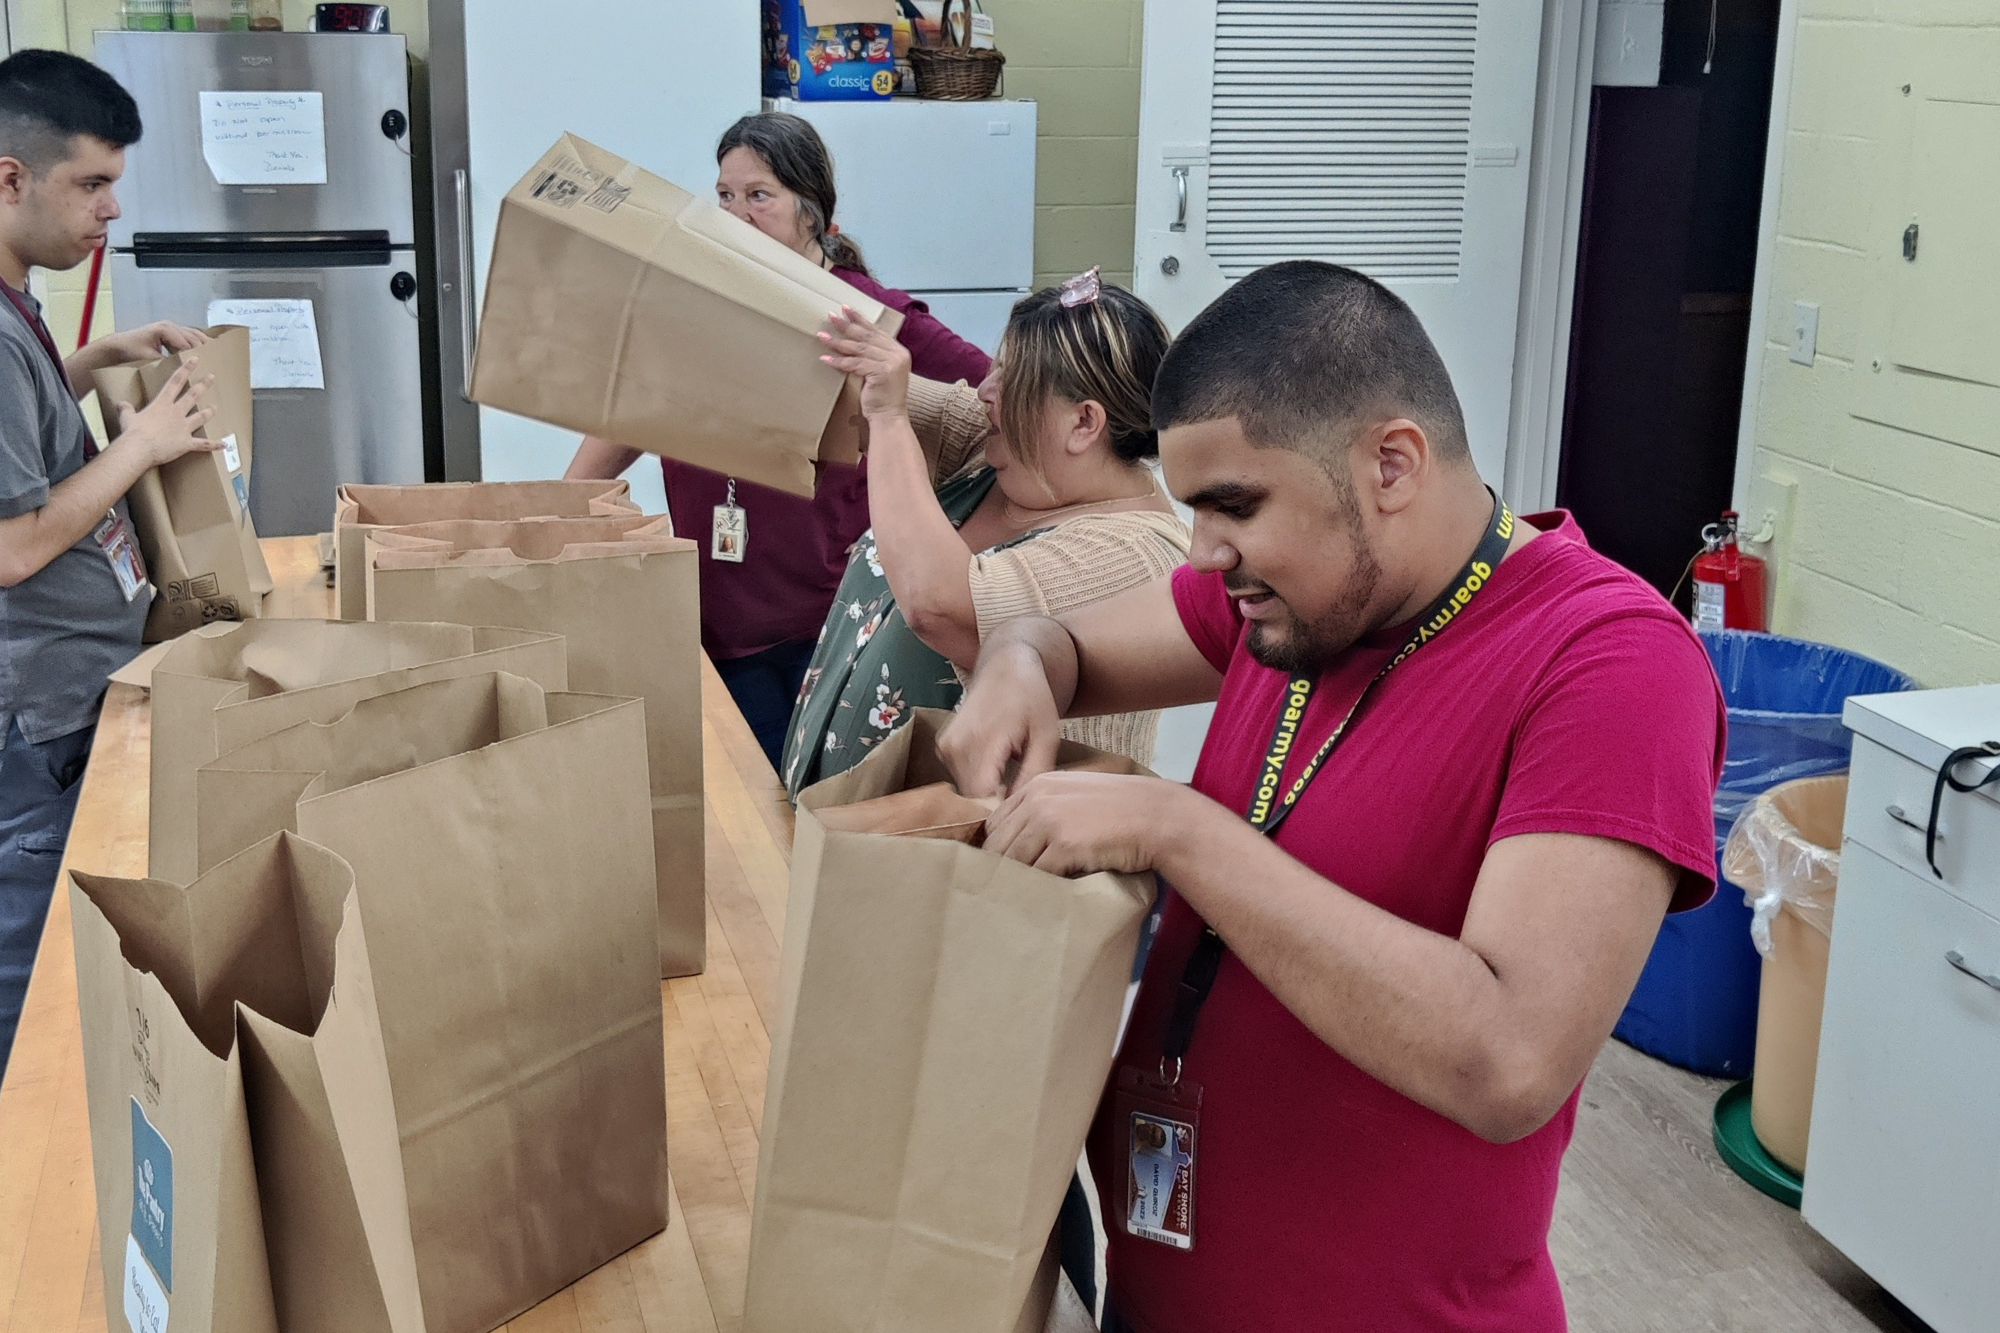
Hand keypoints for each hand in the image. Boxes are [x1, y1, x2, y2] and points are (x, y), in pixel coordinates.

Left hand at [92, 321, 207, 365]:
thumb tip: (184, 370)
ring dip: (204, 343)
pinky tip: (205, 350)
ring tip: (217, 355)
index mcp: (166, 330)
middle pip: (194, 336)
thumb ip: (168, 362)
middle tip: (219, 360)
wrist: (117, 346)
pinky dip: (197, 341)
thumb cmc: (131, 352)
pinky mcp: (169, 331)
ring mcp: (170, 327)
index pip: (188, 342)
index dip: (199, 354)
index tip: (209, 364)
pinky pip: (188, 334)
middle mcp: (170, 325)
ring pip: (193, 334)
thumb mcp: (149, 358)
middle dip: (206, 347)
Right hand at [114, 361, 218, 467]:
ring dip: (208, 413)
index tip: (196, 360)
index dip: (186, 369)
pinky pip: (203, 444)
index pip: (175, 381)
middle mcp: (175, 413)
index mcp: (162, 404)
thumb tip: (121, 403)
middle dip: (203, 385)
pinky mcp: (186, 443)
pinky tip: (224, 444)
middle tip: (212, 377)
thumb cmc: (132, 432)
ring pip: (200, 417)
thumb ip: (126, 408)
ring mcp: (183, 427)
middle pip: (192, 396)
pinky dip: (214, 445)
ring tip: (215, 408)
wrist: (138, 448)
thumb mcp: (126, 417)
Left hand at [818, 305, 910, 422]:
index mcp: (899, 351)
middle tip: (830, 316)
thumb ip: (874, 357)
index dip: (860, 319)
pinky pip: (855, 363)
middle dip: (847, 325)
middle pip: (867, 336)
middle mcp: (898, 354)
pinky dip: (839, 361)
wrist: (890, 418)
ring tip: (822, 335)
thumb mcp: (881, 372)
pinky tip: (825, 358)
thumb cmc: (883, 398)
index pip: (876, 331)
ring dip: (838, 342)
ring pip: (859, 348)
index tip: (845, 309)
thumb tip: (852, 342)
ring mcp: (891, 363)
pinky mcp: (881, 372)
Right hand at [938, 640, 1064, 796]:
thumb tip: (1016, 810)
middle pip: (973, 798)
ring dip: (987, 790)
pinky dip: (978, 779)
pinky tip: (996, 764)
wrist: (1005, 667)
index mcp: (981, 741)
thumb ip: (1033, 775)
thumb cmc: (1032, 701)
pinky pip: (960, 778)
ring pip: (965, 791)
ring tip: (1010, 772)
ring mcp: (944, 747)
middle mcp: (954, 746)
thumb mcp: (1046, 737)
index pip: (982, 798)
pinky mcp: (942, 747)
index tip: (1022, 808)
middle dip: (996, 801)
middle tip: (1021, 789)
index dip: (1002, 809)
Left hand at [983, 771, 1190, 875]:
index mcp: (1038, 785)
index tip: (1005, 866)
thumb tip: (1021, 839)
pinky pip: (1037, 874)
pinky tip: (1046, 894)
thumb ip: (1047, 807)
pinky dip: (1039, 887)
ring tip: (1024, 895)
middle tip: (1008, 887)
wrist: (1156, 816)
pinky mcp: (1065, 845)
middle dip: (1002, 867)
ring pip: (1014, 861)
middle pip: (999, 843)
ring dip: (1019, 880)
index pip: (996, 823)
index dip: (998, 847)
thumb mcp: (1076, 795)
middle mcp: (1038, 800)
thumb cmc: (1121, 809)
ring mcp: (1050, 821)